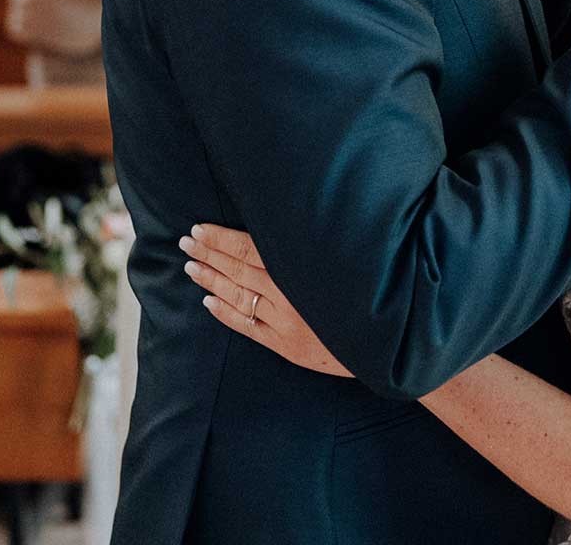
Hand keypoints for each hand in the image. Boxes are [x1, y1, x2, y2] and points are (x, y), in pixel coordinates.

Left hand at [181, 224, 351, 376]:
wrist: (385, 343)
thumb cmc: (368, 296)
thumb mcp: (345, 264)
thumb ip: (312, 249)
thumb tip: (283, 226)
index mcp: (301, 271)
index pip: (250, 250)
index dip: (222, 240)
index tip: (200, 229)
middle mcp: (289, 296)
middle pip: (239, 270)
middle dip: (209, 254)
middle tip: (185, 242)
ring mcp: (284, 322)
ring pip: (238, 296)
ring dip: (211, 280)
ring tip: (190, 266)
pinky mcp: (285, 345)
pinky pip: (248, 326)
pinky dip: (226, 313)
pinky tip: (209, 301)